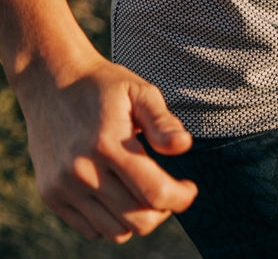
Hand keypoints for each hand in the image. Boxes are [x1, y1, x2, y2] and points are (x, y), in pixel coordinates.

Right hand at [21, 49, 196, 241]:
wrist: (51, 82)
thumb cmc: (102, 86)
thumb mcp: (139, 91)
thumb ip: (162, 122)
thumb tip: (184, 145)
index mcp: (108, 143)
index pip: (154, 192)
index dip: (180, 198)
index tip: (190, 189)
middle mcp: (83, 171)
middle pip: (137, 220)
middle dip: (163, 211)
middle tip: (169, 191)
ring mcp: (63, 187)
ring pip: (115, 232)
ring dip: (137, 219)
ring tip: (144, 194)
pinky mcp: (51, 196)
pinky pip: (90, 229)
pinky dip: (111, 221)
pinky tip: (118, 195)